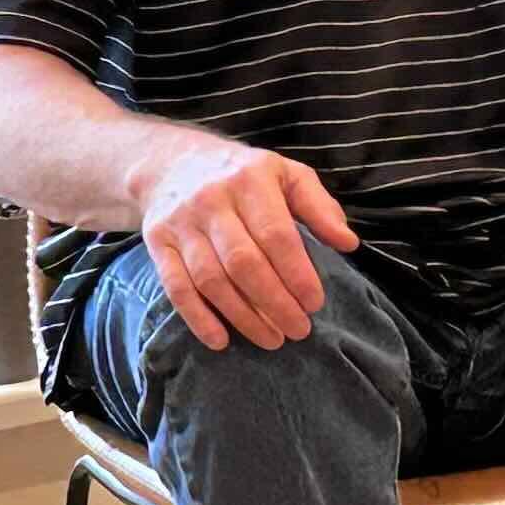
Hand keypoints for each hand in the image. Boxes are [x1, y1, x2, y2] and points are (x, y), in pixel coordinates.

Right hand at [136, 135, 360, 351]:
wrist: (172, 163)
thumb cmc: (242, 175)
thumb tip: (348, 243)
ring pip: (211, 280)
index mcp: (250, 179)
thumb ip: (318, 207)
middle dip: (274, 303)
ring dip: (243, 317)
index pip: (276, 234)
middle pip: (243, 262)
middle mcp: (212, 199)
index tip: (314, 303)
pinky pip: (176, 287)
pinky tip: (221, 341)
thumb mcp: (286, 174)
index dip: (297, 274)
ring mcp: (181, 222)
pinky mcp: (157, 242)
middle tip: (298, 330)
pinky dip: (198, 318)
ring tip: (271, 339)